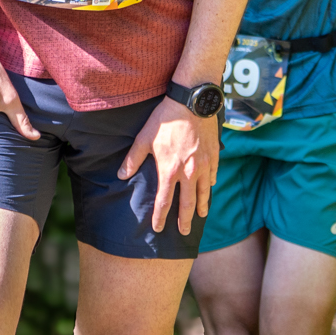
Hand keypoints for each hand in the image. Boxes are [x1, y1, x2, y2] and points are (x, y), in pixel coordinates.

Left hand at [120, 96, 215, 235]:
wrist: (192, 102)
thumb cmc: (165, 119)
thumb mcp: (144, 138)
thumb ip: (133, 159)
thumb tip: (121, 175)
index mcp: (170, 171)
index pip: (164, 202)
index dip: (161, 218)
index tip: (158, 229)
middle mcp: (189, 173)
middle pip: (188, 204)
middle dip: (185, 220)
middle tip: (184, 232)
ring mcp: (203, 165)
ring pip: (204, 193)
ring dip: (202, 206)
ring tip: (200, 216)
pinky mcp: (214, 156)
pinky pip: (213, 176)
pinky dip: (210, 185)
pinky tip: (209, 188)